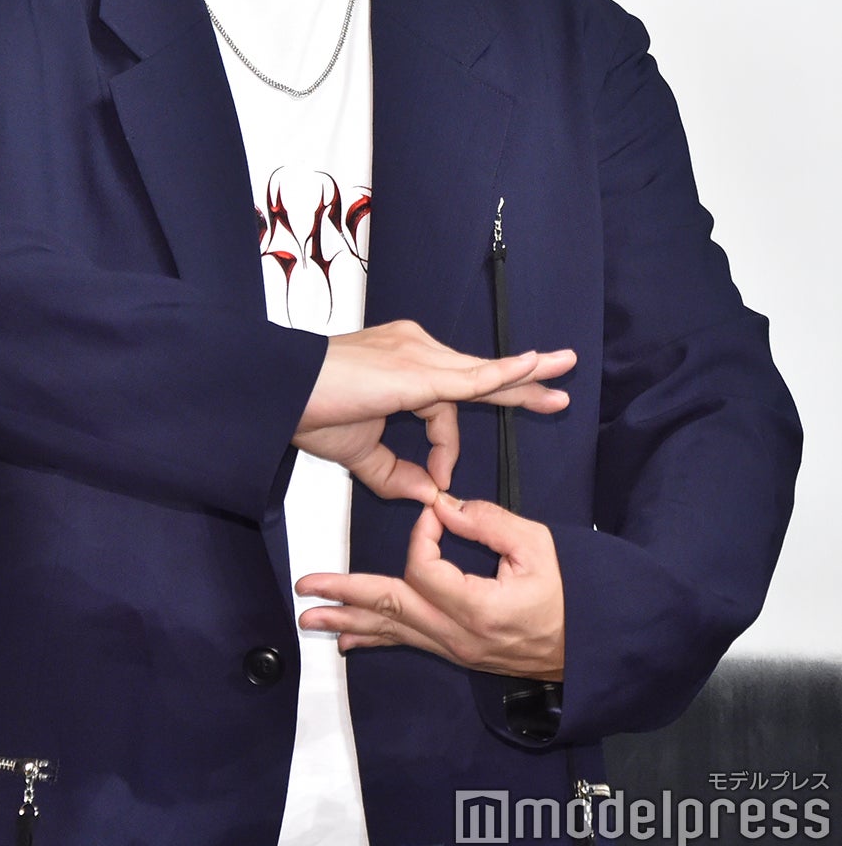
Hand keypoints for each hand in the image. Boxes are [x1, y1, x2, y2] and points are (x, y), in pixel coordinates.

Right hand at [293, 320, 574, 502]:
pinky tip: (532, 367)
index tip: (438, 481)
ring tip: (562, 373)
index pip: (445, 402)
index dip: (448, 447)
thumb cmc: (309, 412)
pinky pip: (471, 377)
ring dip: (524, 376)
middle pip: (478, 371)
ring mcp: (417, 355)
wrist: (282, 394)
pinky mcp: (418, 371)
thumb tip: (426, 495)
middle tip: (560, 377)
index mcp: (402, 366)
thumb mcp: (359, 453)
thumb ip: (393, 473)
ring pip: (482, 371)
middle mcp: (415, 350)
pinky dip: (504, 375)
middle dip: (521, 380)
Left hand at [296, 494, 564, 680]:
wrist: (597, 646)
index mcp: (478, 608)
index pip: (423, 567)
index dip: (423, 533)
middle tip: (307, 586)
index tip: (439, 511)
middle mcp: (459, 636)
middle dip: (345, 594)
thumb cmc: (576, 592)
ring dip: (350, 621)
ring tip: (312, 617)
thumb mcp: (538, 546)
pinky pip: (410, 644)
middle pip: (392, 609)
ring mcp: (457, 650)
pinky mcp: (459, 652)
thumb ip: (488, 522)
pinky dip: (376, 639)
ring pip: (394, 632)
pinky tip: (349, 642)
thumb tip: (444, 505)